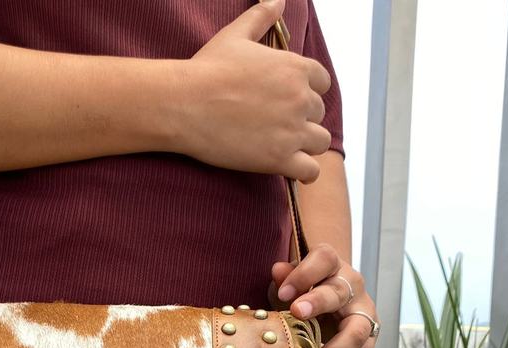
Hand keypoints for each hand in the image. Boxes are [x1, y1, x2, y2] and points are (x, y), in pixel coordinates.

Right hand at [175, 0, 331, 181]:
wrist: (185, 105)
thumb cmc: (206, 69)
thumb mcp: (236, 35)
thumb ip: (261, 17)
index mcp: (295, 68)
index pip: (322, 83)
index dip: (306, 92)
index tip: (287, 101)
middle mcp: (300, 98)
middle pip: (319, 113)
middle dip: (302, 119)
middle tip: (275, 125)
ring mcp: (292, 131)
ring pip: (320, 141)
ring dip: (306, 145)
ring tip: (284, 147)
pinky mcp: (279, 159)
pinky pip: (310, 171)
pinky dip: (303, 171)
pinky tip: (289, 168)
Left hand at [269, 243, 378, 347]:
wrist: (328, 301)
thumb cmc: (304, 291)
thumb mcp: (291, 284)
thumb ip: (285, 278)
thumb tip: (278, 270)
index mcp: (331, 266)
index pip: (324, 259)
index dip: (304, 274)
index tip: (283, 293)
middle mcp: (351, 285)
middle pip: (339, 293)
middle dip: (319, 302)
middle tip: (297, 313)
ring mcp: (363, 311)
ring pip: (358, 329)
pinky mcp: (369, 335)